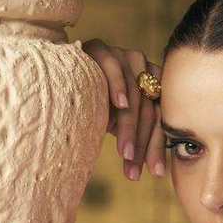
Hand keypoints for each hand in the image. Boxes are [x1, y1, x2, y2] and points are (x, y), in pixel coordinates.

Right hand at [82, 39, 165, 181]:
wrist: (62, 80)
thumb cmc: (96, 109)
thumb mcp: (120, 127)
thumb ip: (139, 137)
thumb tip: (159, 172)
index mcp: (154, 87)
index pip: (160, 120)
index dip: (158, 147)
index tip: (156, 173)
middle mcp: (144, 69)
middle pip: (149, 111)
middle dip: (142, 145)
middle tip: (134, 171)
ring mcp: (125, 56)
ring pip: (135, 96)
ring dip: (130, 128)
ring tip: (125, 153)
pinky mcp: (102, 49)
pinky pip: (114, 67)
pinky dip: (118, 86)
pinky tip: (120, 104)